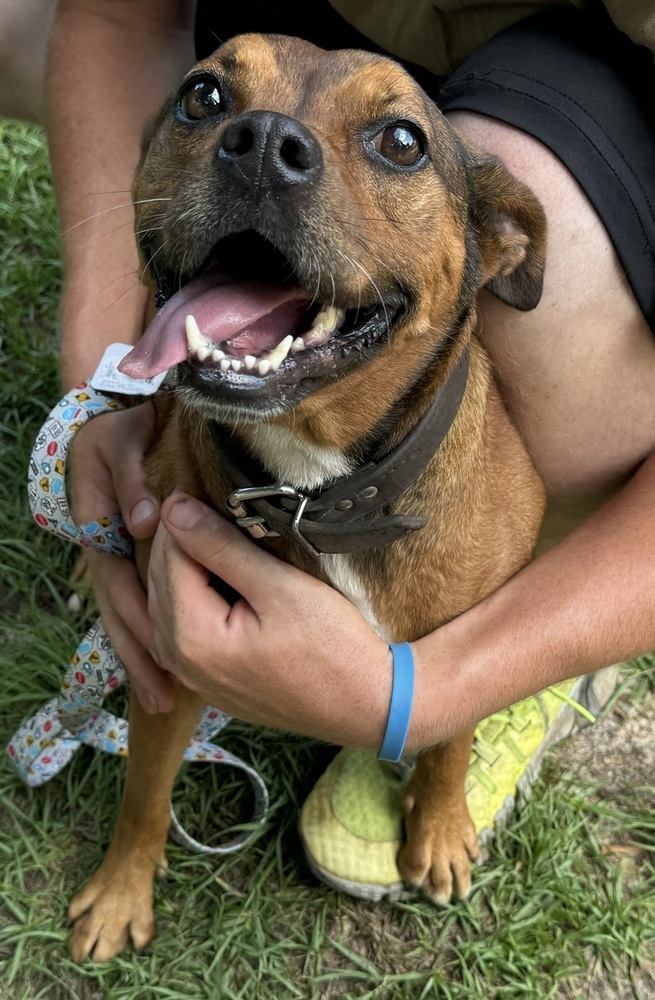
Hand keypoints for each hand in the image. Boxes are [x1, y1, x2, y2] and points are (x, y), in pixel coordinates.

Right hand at [70, 403, 173, 712]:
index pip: (119, 586)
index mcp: (100, 530)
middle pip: (120, 612)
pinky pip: (138, 598)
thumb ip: (131, 481)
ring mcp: (116, 555)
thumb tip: (148, 523)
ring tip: (164, 697)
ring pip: (126, 612)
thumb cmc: (121, 426)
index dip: (139, 623)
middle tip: (163, 700)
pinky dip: (150, 629)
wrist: (116, 410)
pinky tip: (170, 658)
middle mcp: (105, 551)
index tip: (163, 659)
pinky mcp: (130, 553)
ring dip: (142, 653)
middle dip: (140, 656)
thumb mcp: (121, 442)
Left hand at [147, 492, 392, 745]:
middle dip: (175, 540)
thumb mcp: (279, 587)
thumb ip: (221, 547)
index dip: (181, 516)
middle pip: (159, 581)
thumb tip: (174, 508)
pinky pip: (179, 629)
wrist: (365, 705)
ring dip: (180, 567)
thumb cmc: (332, 646)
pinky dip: (188, 596)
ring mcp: (192, 677)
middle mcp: (179, 662)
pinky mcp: (209, 682)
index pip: (168, 557)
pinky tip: (212, 577)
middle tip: (202, 501)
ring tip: (209, 533)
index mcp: (191, 637)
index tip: (200, 486)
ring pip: (165, 604)